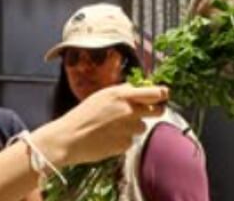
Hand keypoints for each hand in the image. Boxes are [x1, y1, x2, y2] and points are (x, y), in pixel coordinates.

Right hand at [30, 83, 168, 166]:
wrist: (69, 138)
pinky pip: (131, 141)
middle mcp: (129, 110)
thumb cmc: (83, 114)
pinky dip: (124, 140)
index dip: (162, 94)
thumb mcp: (102, 95)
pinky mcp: (125, 145)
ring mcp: (128, 129)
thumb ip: (122, 91)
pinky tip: (109, 138)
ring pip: (142, 127)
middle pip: (157, 111)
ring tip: (114, 127)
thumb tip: (137, 89)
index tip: (164, 95)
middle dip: (154, 111)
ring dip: (134, 127)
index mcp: (122, 95)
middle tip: (147, 112)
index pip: (154, 93)